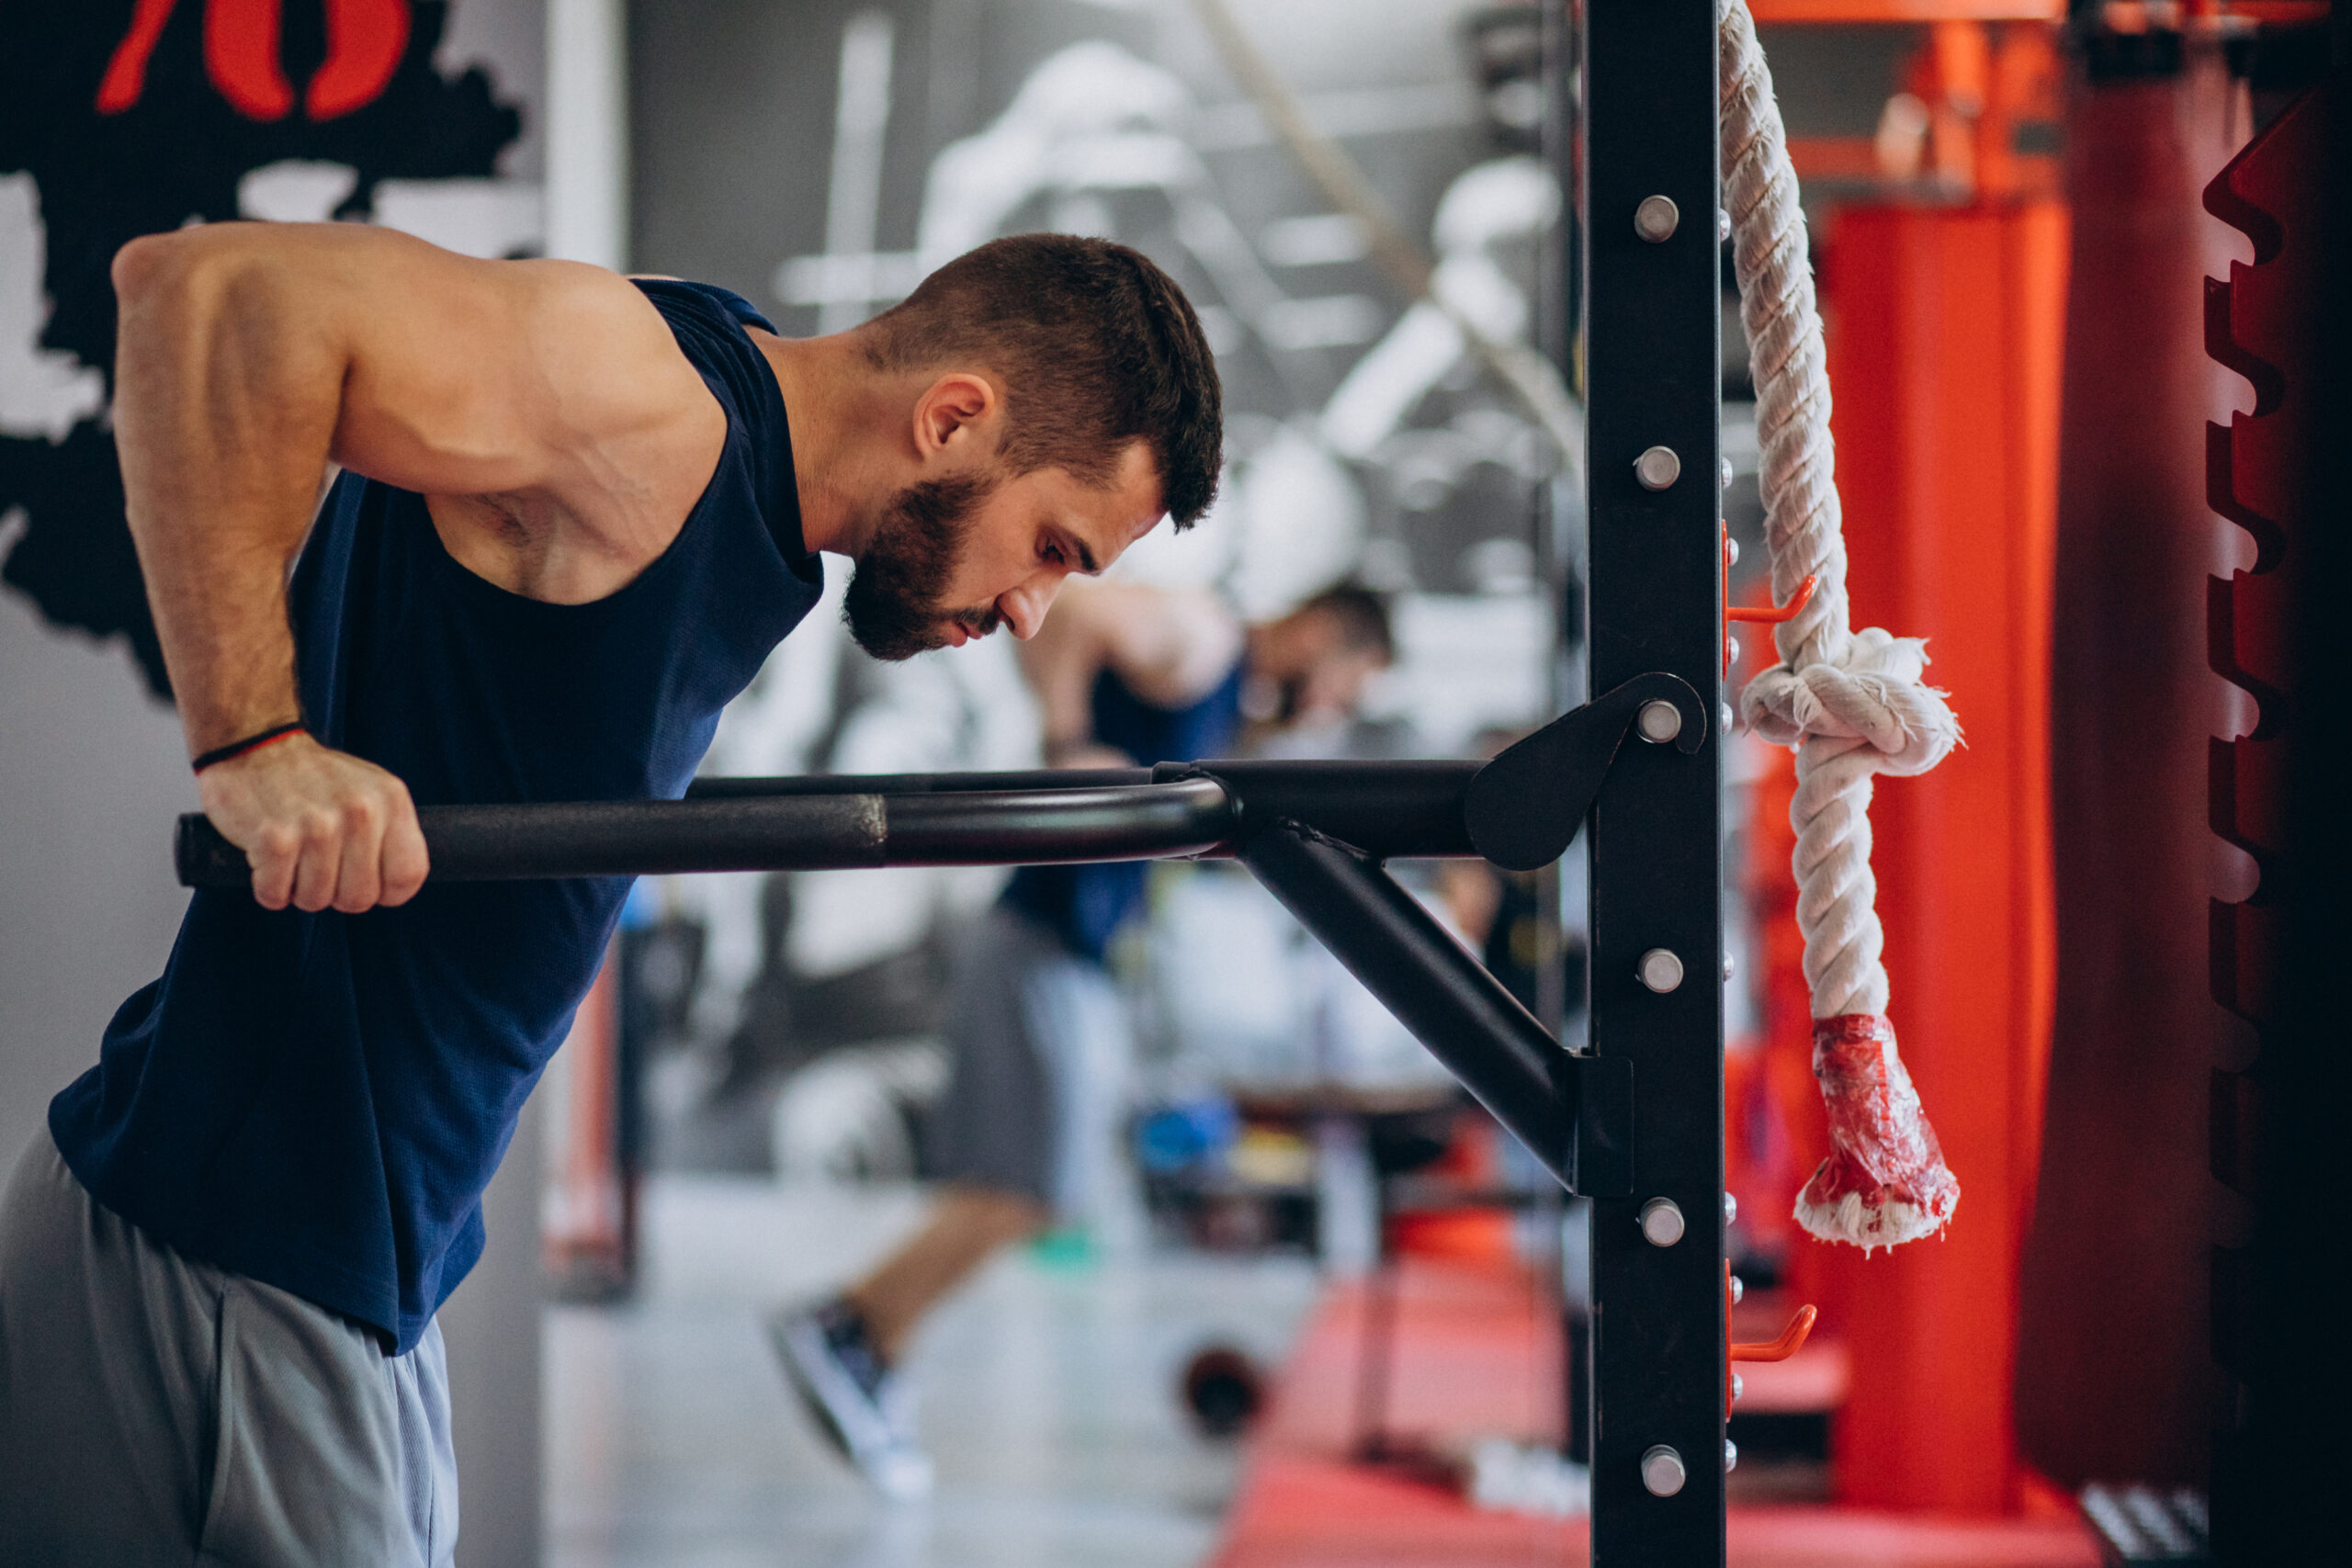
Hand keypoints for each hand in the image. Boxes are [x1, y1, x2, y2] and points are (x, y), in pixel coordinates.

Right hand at [195, 733, 429, 911]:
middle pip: (360, 898)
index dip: (387, 892)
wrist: (254, 744)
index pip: (409, 875)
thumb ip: (391, 832)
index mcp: (391, 799)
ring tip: (292, 858)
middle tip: (319, 868)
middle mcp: (361, 812)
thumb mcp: (372, 790)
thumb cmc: (314, 777)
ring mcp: (318, 826)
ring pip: (316, 900)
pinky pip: (275, 894)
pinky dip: (268, 888)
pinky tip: (267, 861)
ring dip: (298, 890)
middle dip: (336, 894)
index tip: (367, 884)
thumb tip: (400, 885)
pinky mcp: (274, 838)